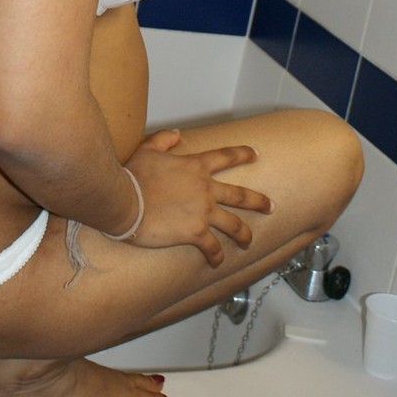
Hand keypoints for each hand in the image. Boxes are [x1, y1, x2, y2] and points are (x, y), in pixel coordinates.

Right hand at [124, 129, 273, 266]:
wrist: (125, 200)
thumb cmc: (134, 175)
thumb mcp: (148, 149)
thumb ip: (164, 140)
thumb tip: (177, 134)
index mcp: (195, 167)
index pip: (225, 157)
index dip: (242, 154)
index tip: (255, 154)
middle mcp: (205, 189)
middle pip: (240, 195)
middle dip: (258, 201)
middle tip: (271, 206)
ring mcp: (203, 212)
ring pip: (234, 224)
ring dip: (244, 234)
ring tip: (249, 241)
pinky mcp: (194, 233)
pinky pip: (213, 247)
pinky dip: (217, 256)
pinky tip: (217, 262)